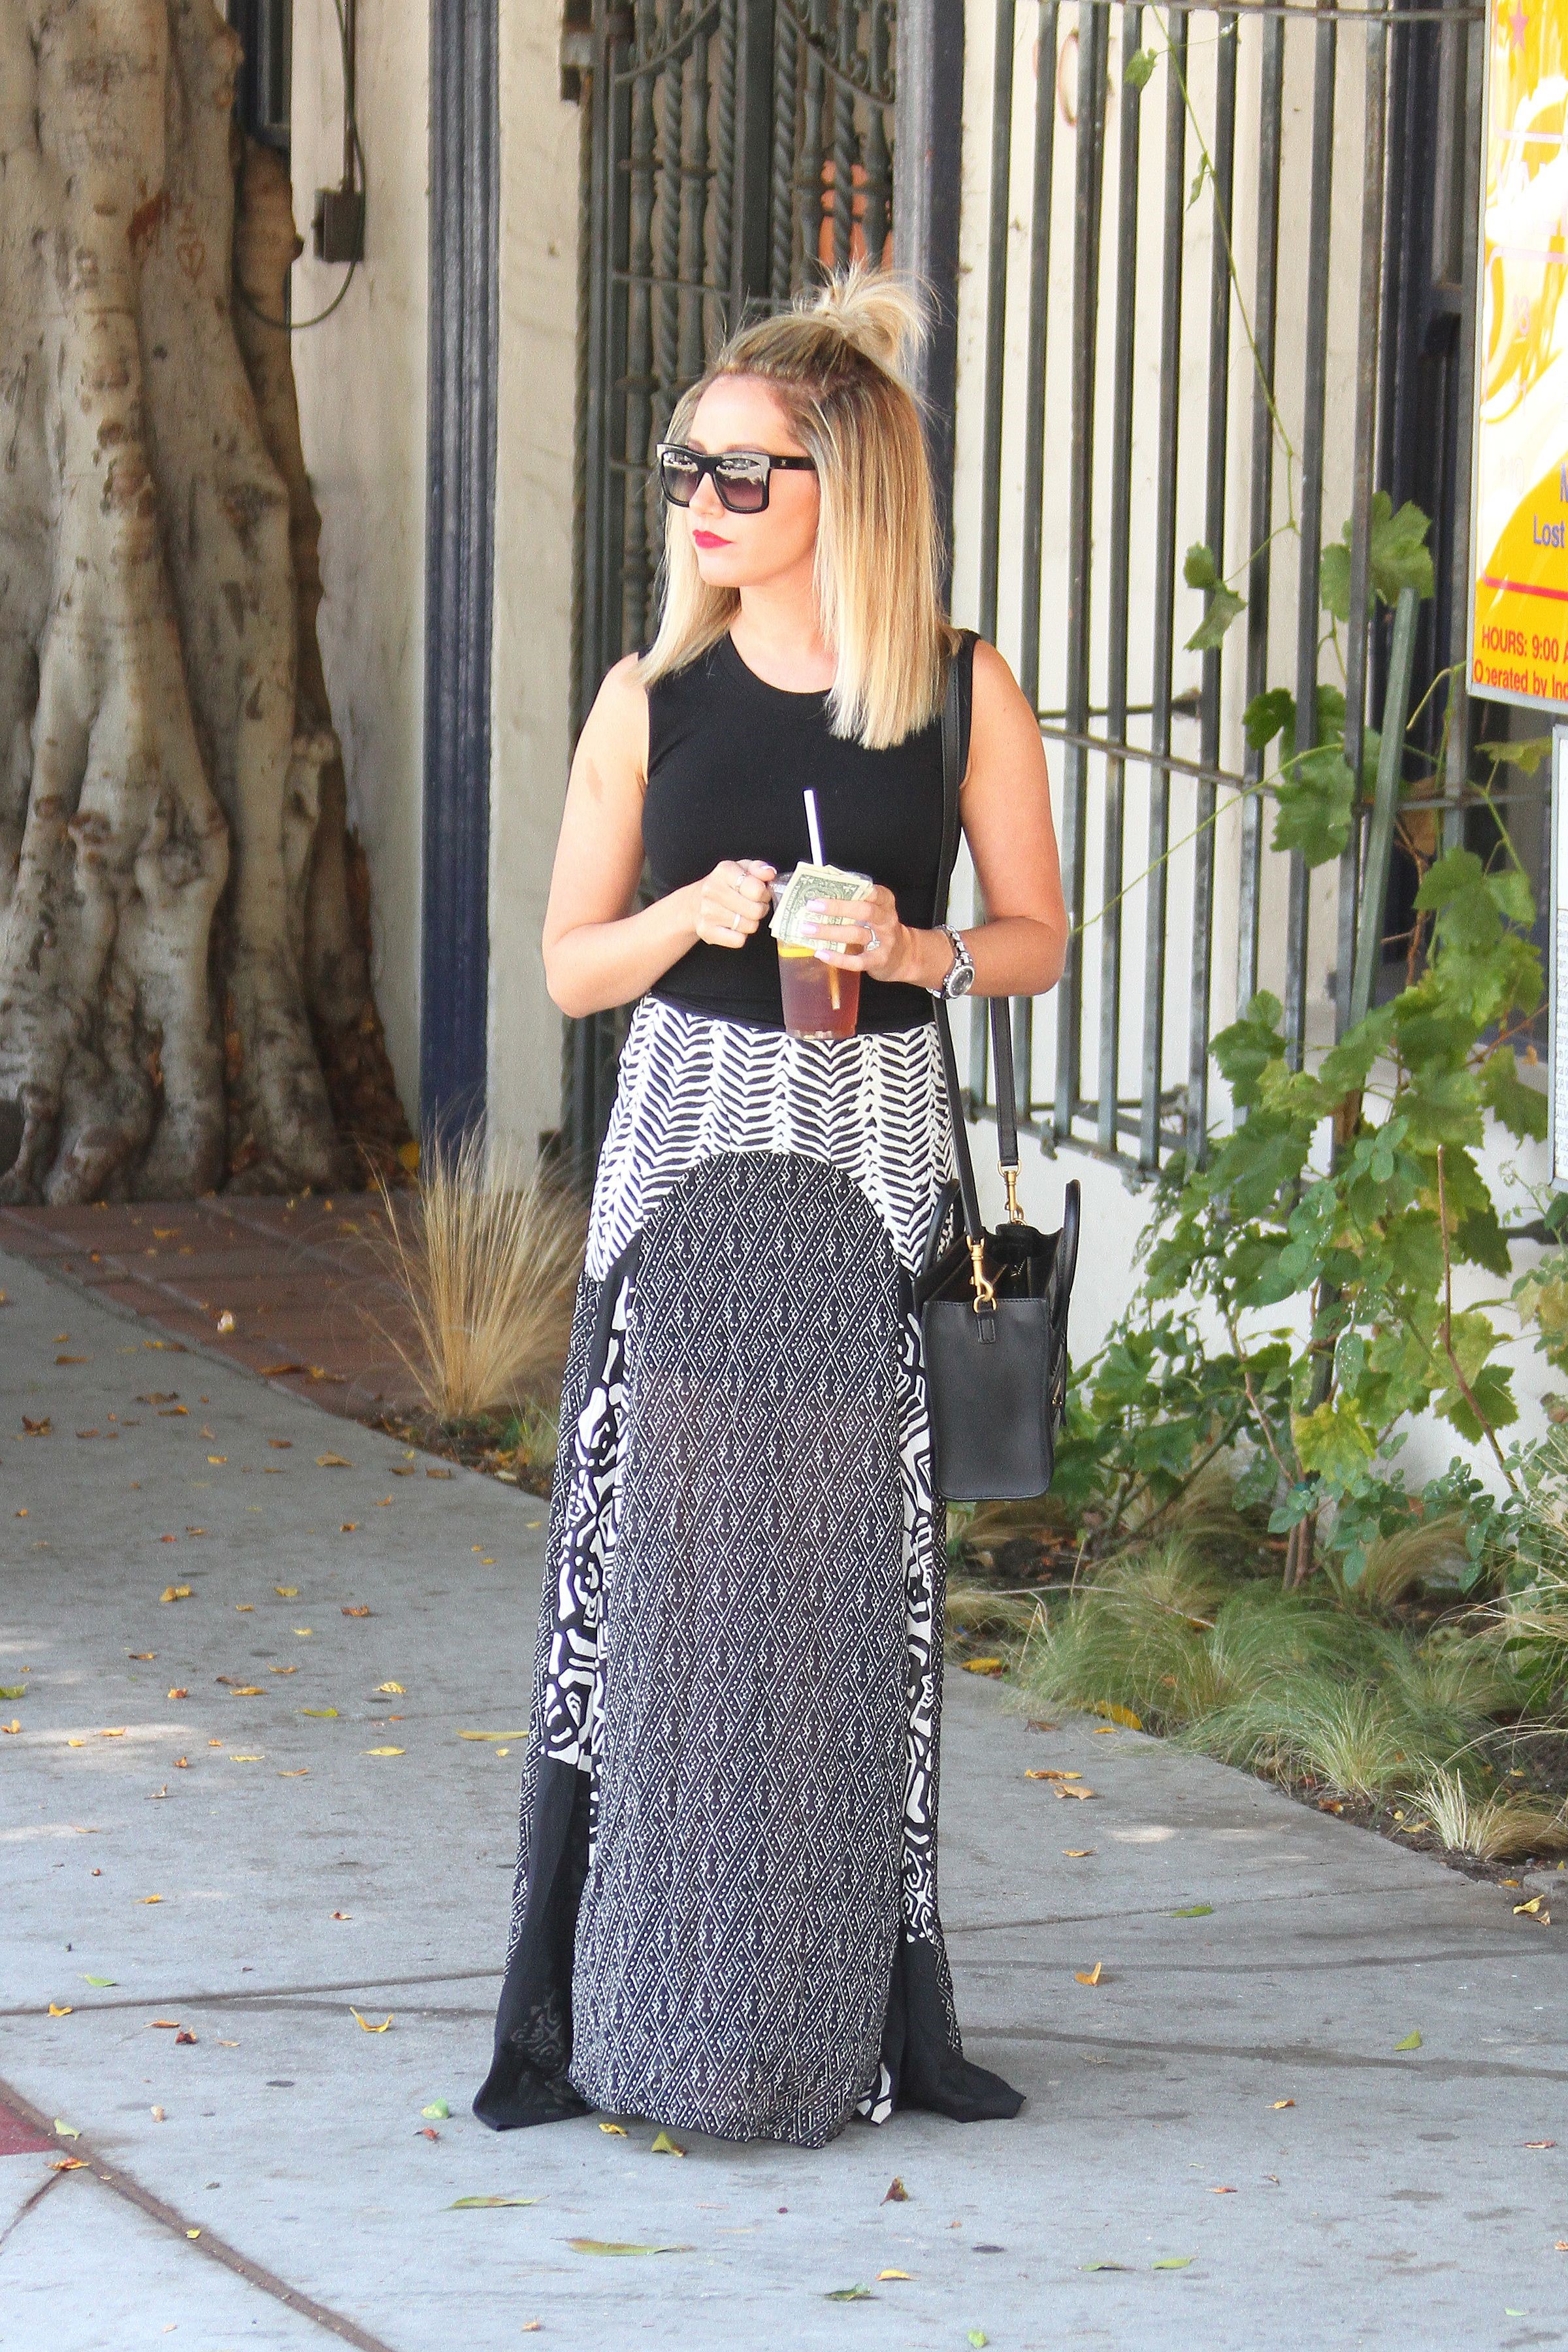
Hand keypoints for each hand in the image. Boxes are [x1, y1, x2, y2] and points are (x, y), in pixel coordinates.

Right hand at [692, 857, 774, 948]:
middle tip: (753, 905)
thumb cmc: (724, 885)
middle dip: (760, 909)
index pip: (757, 890)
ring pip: (749, 926)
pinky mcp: (706, 931)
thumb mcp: (742, 868)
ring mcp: (707, 912)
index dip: (764, 894)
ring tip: (743, 915)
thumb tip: (769, 873)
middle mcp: (712, 890)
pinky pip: (738, 940)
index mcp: (724, 871)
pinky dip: (740, 936)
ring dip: (751, 922)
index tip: (760, 893)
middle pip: (756, 911)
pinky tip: (734, 926)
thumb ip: (759, 868)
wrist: (695, 902)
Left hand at [802, 882, 927, 984]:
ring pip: (856, 934)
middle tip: (812, 906)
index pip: (873, 891)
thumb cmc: (881, 929)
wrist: (903, 956)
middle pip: (864, 911)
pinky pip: (857, 961)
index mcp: (885, 903)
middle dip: (836, 908)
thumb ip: (856, 902)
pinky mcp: (879, 961)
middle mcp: (887, 920)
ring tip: (807, 929)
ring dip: (829, 932)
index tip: (830, 886)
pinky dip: (838, 958)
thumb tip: (823, 896)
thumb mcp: (876, 912)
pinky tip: (821, 953)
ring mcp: (884, 941)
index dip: (853, 888)